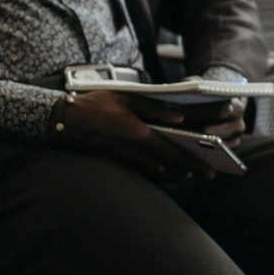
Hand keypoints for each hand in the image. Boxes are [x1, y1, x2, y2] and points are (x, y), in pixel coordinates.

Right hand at [47, 89, 225, 179]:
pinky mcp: (118, 164)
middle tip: (205, 172)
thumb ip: (155, 109)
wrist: (63, 122)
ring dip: (175, 174)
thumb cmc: (94, 105)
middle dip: (190, 173)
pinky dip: (159, 173)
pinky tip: (165, 168)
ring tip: (189, 171)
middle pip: (170, 170)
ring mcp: (126, 161)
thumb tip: (180, 117)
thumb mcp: (127, 99)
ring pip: (158, 175)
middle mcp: (136, 153)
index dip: (194, 163)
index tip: (209, 169)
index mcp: (140, 136)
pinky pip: (144, 173)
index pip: (175, 154)